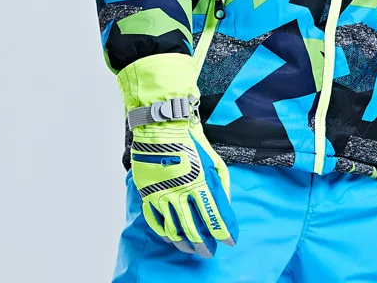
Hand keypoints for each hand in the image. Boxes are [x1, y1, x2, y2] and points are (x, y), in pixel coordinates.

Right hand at [117, 52, 239, 256]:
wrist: (161, 125)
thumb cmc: (190, 138)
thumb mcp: (213, 158)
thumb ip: (220, 182)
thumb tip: (224, 204)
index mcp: (200, 181)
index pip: (214, 216)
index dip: (223, 232)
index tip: (228, 241)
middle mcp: (181, 191)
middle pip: (194, 228)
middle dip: (204, 243)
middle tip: (209, 251)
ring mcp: (162, 194)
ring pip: (174, 228)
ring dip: (184, 242)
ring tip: (191, 249)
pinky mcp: (148, 193)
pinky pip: (155, 220)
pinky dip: (163, 233)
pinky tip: (171, 238)